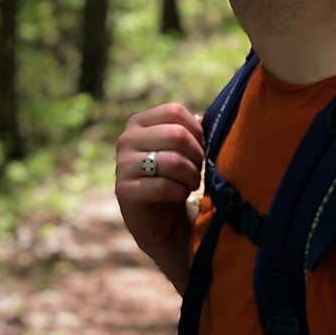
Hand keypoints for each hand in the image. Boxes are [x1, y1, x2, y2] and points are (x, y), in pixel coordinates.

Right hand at [115, 102, 204, 291]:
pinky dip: (180, 192)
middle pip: (176, 135)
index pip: (174, 112)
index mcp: (139, 123)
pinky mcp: (124, 191)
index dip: (197, 131)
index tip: (202, 149)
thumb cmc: (176, 179)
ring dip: (191, 176)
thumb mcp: (183, 150)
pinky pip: (162, 186)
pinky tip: (181, 195)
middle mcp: (126, 140)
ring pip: (172, 161)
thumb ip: (192, 130)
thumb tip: (213, 118)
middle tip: (198, 171)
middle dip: (197, 156)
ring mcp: (122, 165)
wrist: (161, 222)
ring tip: (191, 184)